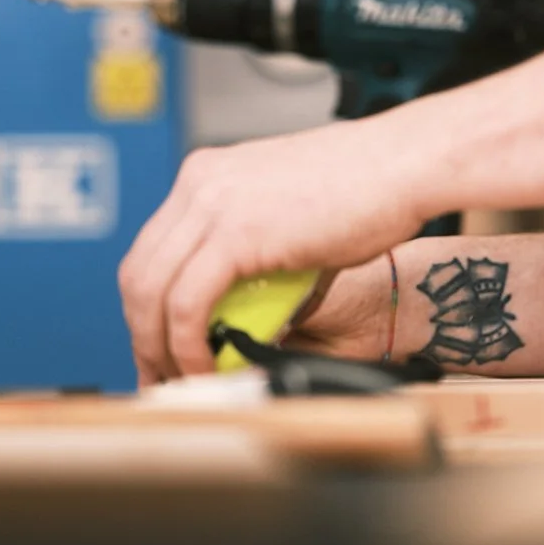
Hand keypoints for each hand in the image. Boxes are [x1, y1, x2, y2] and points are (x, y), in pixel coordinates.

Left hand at [118, 118, 424, 382]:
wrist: (405, 165)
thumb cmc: (368, 188)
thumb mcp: (289, 219)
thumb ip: (258, 254)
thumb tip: (244, 312)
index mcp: (207, 175)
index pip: (152, 249)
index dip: (148, 306)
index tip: (159, 345)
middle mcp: (199, 183)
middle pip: (138, 272)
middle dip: (143, 334)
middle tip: (160, 375)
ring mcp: (212, 204)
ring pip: (151, 291)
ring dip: (160, 346)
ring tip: (184, 380)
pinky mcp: (234, 233)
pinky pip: (186, 304)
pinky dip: (187, 345)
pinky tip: (206, 367)